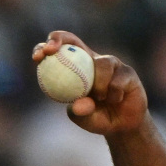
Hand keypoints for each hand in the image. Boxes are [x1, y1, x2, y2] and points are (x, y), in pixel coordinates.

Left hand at [32, 31, 147, 135]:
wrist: (122, 126)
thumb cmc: (97, 118)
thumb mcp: (84, 119)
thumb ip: (79, 112)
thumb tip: (78, 104)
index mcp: (74, 69)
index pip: (57, 52)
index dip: (45, 48)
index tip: (38, 57)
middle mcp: (91, 61)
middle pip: (72, 40)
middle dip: (59, 39)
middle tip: (50, 51)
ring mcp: (110, 64)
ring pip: (101, 64)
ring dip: (99, 84)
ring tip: (101, 99)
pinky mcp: (127, 71)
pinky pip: (118, 79)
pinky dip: (114, 93)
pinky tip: (115, 100)